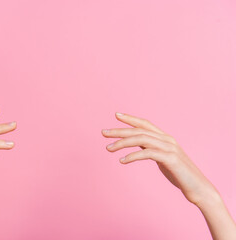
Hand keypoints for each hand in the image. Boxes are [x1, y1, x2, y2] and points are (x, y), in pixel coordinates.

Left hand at [101, 112, 218, 206]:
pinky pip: (147, 153)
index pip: (145, 124)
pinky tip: (122, 160)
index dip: (131, 118)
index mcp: (165, 138)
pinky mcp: (170, 159)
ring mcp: (169, 148)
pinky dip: (133, 155)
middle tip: (103, 133)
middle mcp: (167, 139)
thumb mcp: (161, 158)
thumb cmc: (178, 174)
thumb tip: (135, 144)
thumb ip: (150, 149)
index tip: (116, 115)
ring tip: (108, 148)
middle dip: (119, 131)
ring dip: (122, 143)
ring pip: (141, 139)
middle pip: (139, 130)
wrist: (199, 188)